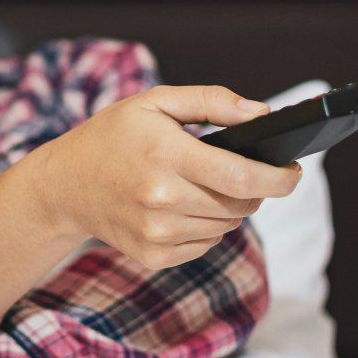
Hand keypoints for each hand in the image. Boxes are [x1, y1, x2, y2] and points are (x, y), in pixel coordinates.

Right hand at [27, 85, 301, 269]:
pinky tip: (180, 206)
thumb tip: (263, 114)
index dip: (279, 177)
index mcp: (165, 154)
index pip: (242, 176)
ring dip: (228, 206)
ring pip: (227, 226)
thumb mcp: (156, 101)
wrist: (63, 184)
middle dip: (253, 187)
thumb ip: (212, 102)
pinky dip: (205, 225)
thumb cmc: (113, 135)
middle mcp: (162, 199)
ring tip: (198, 184)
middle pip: (241, 204)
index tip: (294, 171)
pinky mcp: (154, 255)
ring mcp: (157, 232)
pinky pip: (206, 244)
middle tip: (238, 169)